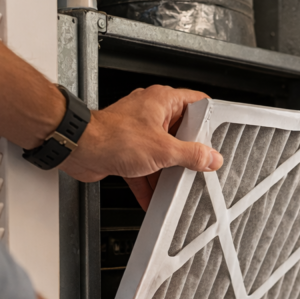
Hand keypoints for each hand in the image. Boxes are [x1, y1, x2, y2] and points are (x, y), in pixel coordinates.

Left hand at [60, 85, 224, 208]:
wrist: (80, 148)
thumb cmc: (113, 137)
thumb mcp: (163, 150)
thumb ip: (191, 155)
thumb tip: (211, 158)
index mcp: (163, 101)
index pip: (196, 102)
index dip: (210, 117)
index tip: (220, 134)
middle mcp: (150, 112)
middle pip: (181, 132)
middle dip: (189, 152)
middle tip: (200, 164)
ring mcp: (138, 131)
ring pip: (162, 152)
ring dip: (168, 171)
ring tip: (177, 184)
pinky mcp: (126, 149)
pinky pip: (144, 167)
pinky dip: (149, 182)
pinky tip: (153, 197)